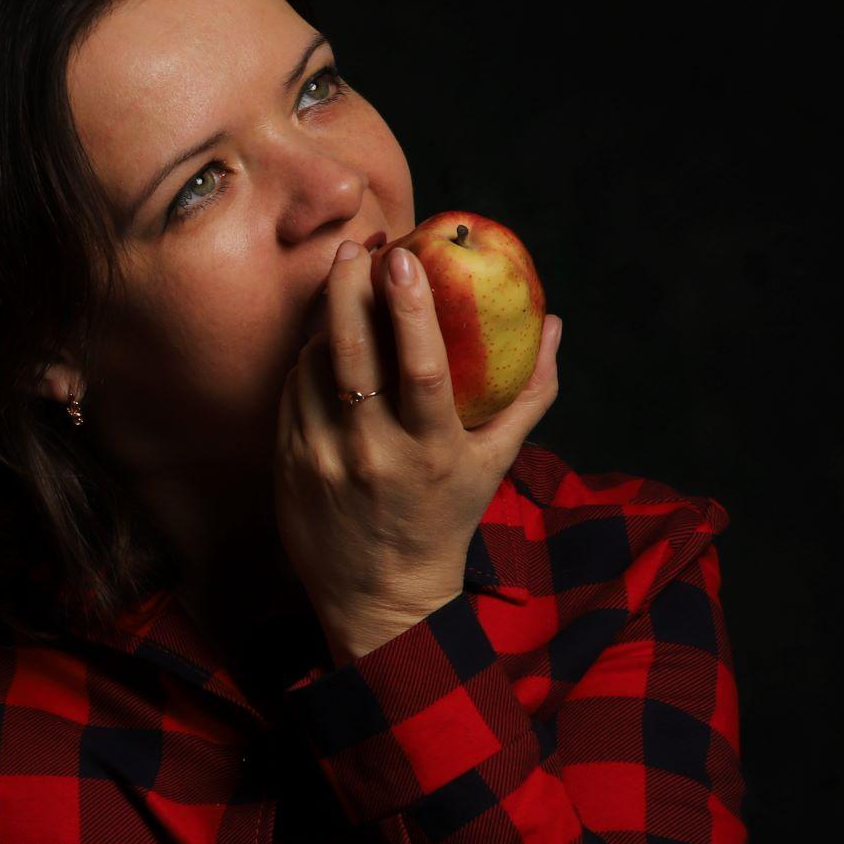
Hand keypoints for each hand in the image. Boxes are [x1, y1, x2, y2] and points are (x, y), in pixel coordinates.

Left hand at [274, 240, 561, 660]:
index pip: (422, 367)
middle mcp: (375, 453)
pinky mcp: (289, 463)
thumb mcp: (496, 463)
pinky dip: (307, 357)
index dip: (410, 307)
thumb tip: (554, 323)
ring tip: (343, 281)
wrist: (379, 595)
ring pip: (315, 367)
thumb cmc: (445, 519)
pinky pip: (292, 391)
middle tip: (358, 248)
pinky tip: (323, 337)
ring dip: (326, 317)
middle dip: (349, 289)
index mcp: (433, 450)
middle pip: (352, 353)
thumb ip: (530, 393)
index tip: (405, 255)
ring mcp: (324, 459)